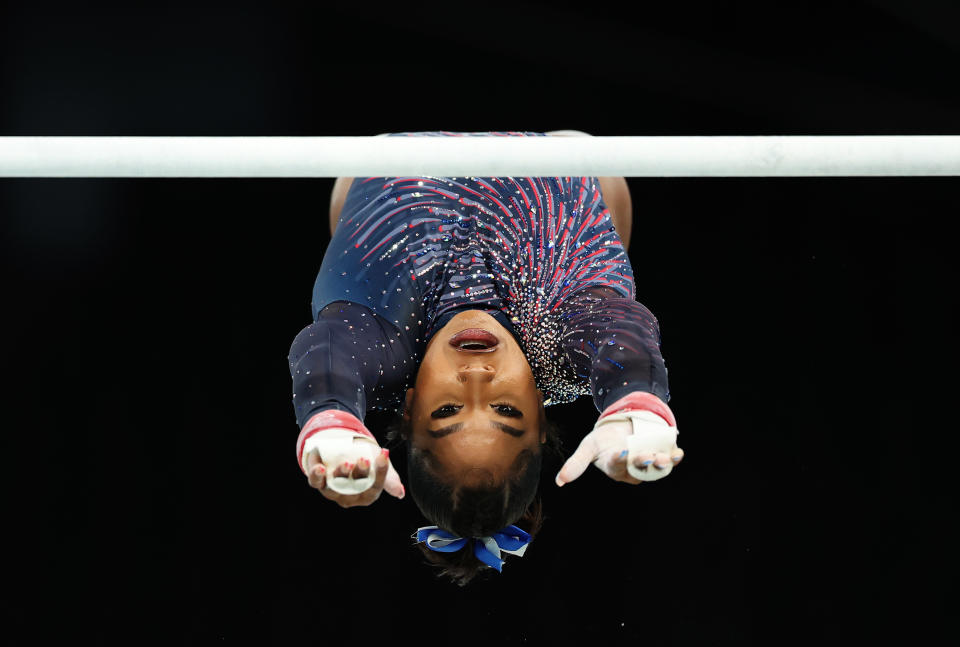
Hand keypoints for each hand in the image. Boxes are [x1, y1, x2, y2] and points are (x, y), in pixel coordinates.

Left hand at [306, 446, 404, 507]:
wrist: (343, 451)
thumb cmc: (365, 462)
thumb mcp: (378, 467)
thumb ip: (390, 479)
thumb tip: (400, 493)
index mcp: (366, 495)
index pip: (375, 487)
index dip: (380, 473)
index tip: (384, 455)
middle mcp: (349, 497)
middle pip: (355, 488)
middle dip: (360, 474)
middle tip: (364, 460)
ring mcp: (332, 491)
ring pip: (335, 487)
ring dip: (340, 475)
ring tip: (347, 463)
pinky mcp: (318, 482)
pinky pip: (316, 482)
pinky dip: (317, 476)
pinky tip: (320, 468)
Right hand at [555, 410, 683, 485]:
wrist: (623, 428)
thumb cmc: (604, 440)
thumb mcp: (589, 447)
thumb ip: (577, 464)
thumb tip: (559, 482)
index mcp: (614, 467)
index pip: (617, 465)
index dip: (620, 459)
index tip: (623, 451)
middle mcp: (632, 469)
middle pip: (639, 468)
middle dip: (643, 462)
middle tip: (646, 455)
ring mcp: (648, 463)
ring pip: (655, 468)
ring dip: (661, 463)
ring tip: (663, 457)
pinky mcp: (661, 456)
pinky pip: (669, 461)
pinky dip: (675, 458)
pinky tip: (678, 453)